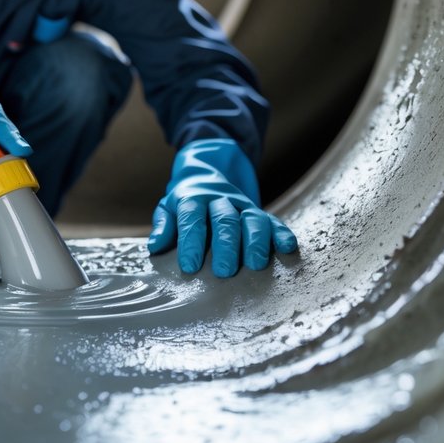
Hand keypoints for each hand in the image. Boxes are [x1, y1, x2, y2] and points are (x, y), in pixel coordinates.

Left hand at [148, 138, 296, 276]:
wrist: (210, 171)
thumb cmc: (186, 201)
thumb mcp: (169, 207)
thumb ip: (164, 225)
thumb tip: (155, 245)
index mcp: (194, 199)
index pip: (192, 218)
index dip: (190, 241)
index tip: (190, 266)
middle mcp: (221, 200)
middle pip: (225, 219)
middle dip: (226, 245)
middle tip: (224, 271)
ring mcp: (243, 205)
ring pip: (253, 218)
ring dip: (255, 240)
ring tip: (256, 264)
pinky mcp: (261, 211)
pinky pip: (274, 220)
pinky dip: (282, 233)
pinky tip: (287, 248)